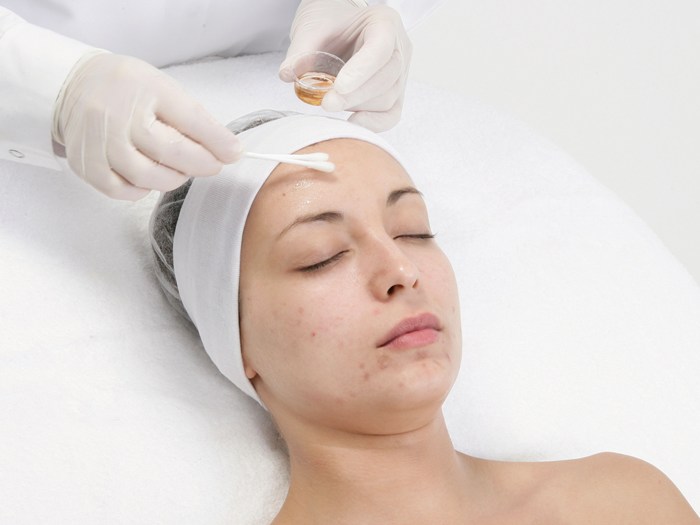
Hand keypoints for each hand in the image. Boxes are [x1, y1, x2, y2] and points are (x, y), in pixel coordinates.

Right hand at [53, 53, 240, 200]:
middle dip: (201, 164)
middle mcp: (119, 115)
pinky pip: (123, 190)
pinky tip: (149, 176)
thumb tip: (229, 150)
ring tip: (178, 168)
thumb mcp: (163, 88)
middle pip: (173, 152)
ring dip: (174, 178)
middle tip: (211, 164)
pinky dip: (143, 189)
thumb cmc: (126, 89)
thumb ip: (194, 118)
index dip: (218, 142)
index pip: (191, 119)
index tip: (234, 153)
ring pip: (149, 176)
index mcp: (145, 88)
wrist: (72, 87)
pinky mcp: (87, 165)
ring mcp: (100, 142)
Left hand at [279, 0, 411, 131]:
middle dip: (354, 96)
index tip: (339, 87)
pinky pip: (390, 115)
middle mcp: (399, 48)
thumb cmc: (331, 22)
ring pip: (387, 99)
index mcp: (384, 22)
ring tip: (331, 102)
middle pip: (387, 78)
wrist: (339, 28)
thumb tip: (288, 75)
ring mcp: (400, 74)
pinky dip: (371, 123)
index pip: (381, 48)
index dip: (362, 70)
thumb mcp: (312, 26)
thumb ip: (301, 50)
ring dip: (357, 107)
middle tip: (326, 103)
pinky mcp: (395, 96)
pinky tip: (352, 123)